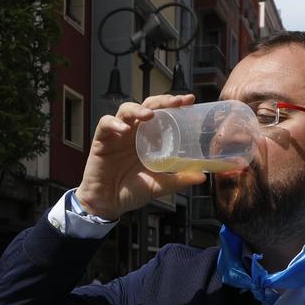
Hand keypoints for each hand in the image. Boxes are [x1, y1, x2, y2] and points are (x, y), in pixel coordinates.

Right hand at [77, 94, 211, 219]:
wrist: (108, 205)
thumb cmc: (131, 191)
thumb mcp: (159, 185)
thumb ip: (178, 180)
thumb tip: (202, 177)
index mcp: (148, 138)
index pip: (162, 114)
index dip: (174, 105)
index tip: (190, 100)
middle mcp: (134, 132)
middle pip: (146, 106)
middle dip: (161, 101)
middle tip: (176, 102)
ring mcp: (117, 135)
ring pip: (126, 110)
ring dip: (138, 109)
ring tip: (149, 115)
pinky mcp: (101, 141)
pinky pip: (105, 124)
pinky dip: (114, 123)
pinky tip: (124, 129)